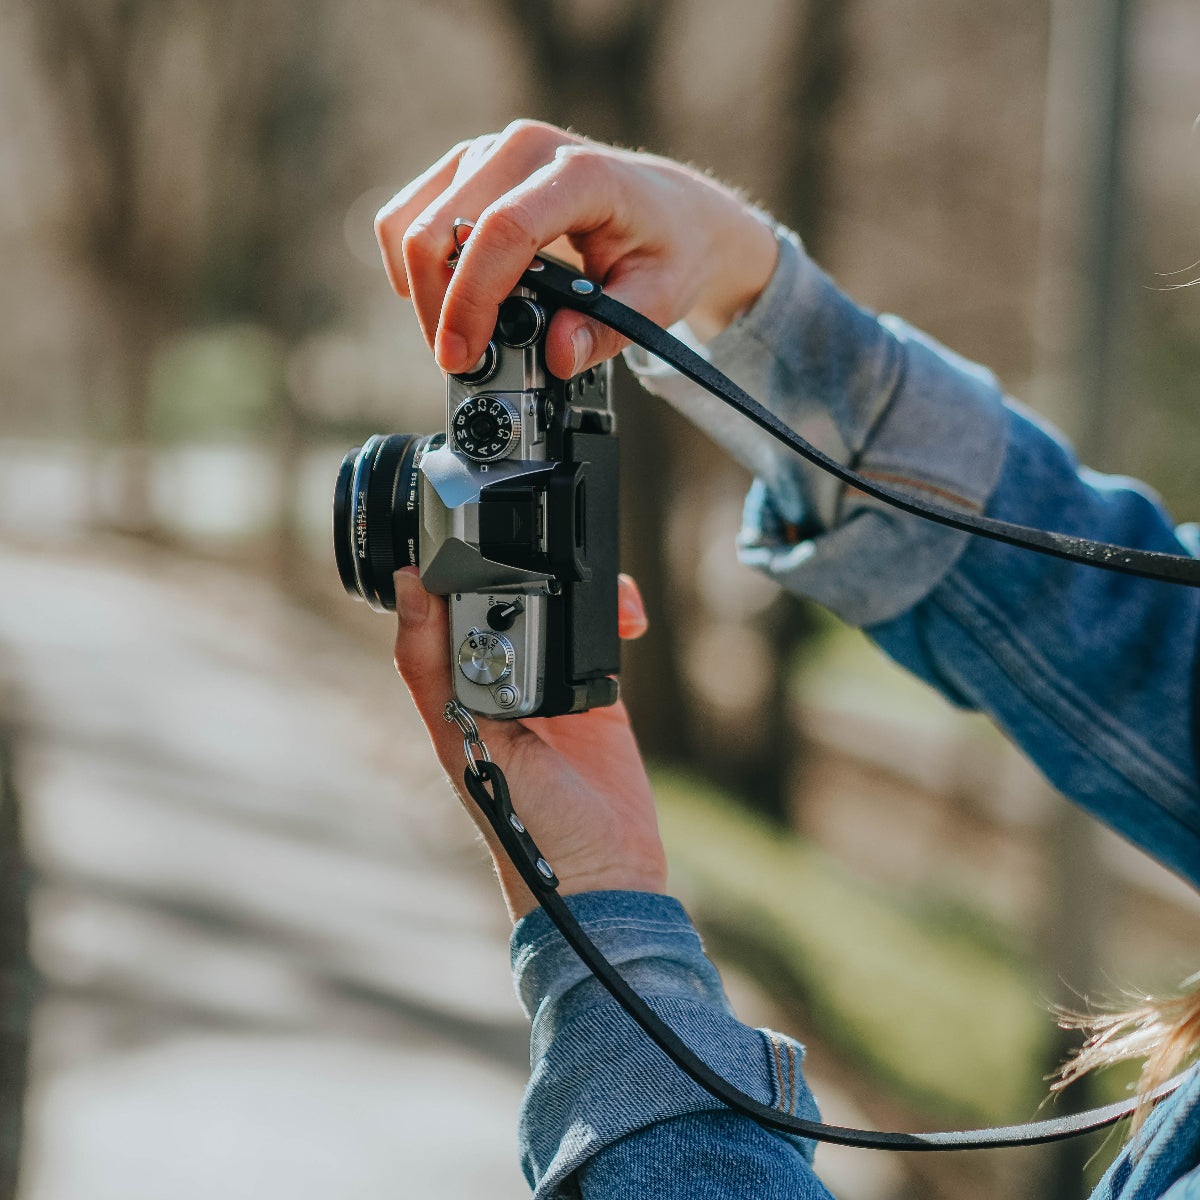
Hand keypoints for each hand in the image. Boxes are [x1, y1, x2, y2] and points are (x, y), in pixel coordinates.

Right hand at [375, 120, 778, 379]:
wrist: (673, 210)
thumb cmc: (668, 250)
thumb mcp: (656, 301)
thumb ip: (606, 331)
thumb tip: (557, 355)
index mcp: (580, 175)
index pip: (502, 230)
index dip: (471, 298)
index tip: (460, 354)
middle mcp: (525, 149)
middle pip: (441, 228)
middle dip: (439, 309)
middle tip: (461, 362)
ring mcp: (490, 152)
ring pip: (414, 223)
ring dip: (425, 292)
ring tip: (462, 335)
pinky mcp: (467, 166)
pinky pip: (410, 214)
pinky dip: (416, 266)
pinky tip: (449, 298)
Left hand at [393, 567, 666, 920]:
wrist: (603, 873)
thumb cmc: (523, 823)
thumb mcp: (468, 740)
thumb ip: (434, 669)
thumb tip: (409, 588)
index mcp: (453, 689)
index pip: (440, 609)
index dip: (449, 566)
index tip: (468, 528)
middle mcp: (497, 681)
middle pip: (504, 598)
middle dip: (524, 565)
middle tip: (545, 545)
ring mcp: (548, 685)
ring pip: (554, 609)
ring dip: (575, 587)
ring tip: (593, 583)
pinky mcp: (595, 693)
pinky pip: (597, 636)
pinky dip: (611, 617)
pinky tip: (624, 619)